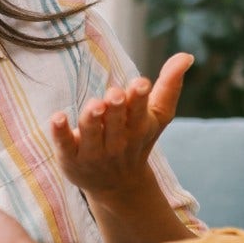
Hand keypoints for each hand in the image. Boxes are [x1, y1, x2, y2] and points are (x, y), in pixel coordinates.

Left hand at [50, 53, 191, 196]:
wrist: (119, 186)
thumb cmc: (138, 140)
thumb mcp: (157, 116)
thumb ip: (169, 86)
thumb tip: (186, 55)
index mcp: (139, 128)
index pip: (140, 112)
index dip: (139, 98)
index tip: (140, 84)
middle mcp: (117, 142)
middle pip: (116, 123)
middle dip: (116, 108)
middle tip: (114, 93)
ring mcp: (93, 152)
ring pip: (92, 134)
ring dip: (92, 119)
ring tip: (94, 105)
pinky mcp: (71, 158)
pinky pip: (65, 144)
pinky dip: (60, 132)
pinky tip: (57, 118)